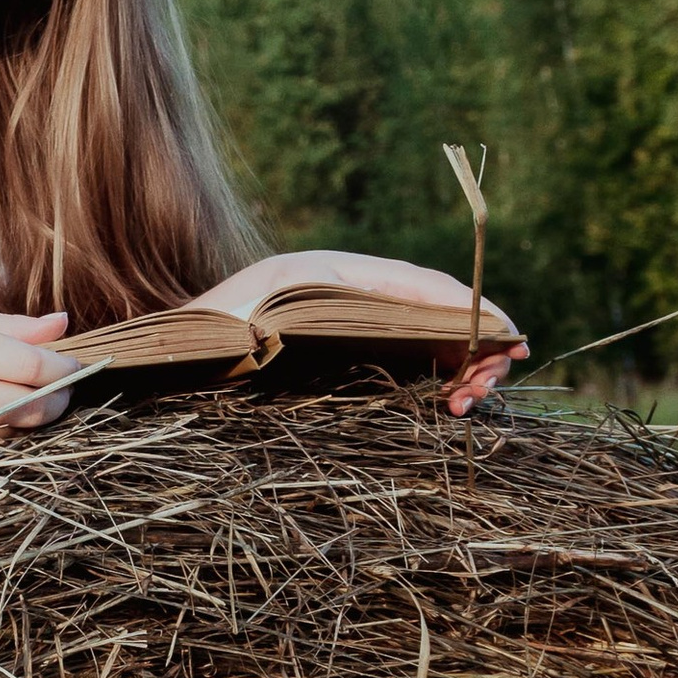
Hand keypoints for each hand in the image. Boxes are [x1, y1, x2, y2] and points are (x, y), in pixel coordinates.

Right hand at [0, 309, 78, 440]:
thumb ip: (5, 326)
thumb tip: (62, 324)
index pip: (35, 366)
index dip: (67, 368)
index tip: (78, 363)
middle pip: (33, 406)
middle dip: (60, 402)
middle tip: (65, 391)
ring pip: (12, 428)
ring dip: (32, 417)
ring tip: (33, 399)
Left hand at [198, 250, 526, 415]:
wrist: (167, 359)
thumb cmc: (208, 331)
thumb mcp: (267, 305)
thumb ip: (343, 302)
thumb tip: (429, 312)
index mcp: (335, 274)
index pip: (424, 285)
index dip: (474, 310)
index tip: (510, 337)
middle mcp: (349, 295)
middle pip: (435, 313)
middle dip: (474, 348)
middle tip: (484, 390)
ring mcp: (348, 327)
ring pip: (425, 342)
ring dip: (458, 370)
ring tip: (464, 404)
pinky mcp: (341, 359)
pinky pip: (403, 363)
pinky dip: (433, 381)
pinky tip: (445, 404)